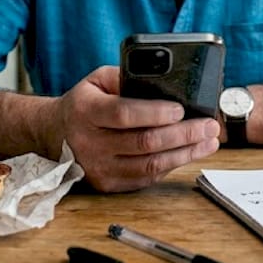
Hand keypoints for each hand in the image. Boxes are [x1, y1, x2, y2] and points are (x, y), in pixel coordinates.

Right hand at [53, 66, 219, 192]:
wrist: (52, 135)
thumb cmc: (83, 103)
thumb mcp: (97, 80)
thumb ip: (126, 77)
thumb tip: (165, 81)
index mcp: (85, 111)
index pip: (124, 114)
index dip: (154, 113)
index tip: (181, 109)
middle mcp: (89, 143)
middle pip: (143, 142)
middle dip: (183, 134)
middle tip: (210, 126)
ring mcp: (98, 168)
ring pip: (149, 164)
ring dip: (185, 154)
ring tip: (209, 141)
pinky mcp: (107, 185)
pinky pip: (146, 177)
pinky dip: (172, 165)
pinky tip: (189, 153)